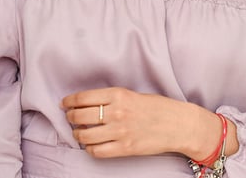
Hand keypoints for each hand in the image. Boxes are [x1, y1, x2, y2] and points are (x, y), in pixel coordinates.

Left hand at [61, 87, 222, 159]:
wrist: (180, 124)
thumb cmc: (159, 107)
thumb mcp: (135, 95)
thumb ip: (113, 99)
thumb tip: (88, 104)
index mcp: (120, 95)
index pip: (83, 98)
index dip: (69, 101)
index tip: (65, 104)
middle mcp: (117, 113)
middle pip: (79, 117)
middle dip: (71, 118)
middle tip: (71, 118)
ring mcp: (120, 132)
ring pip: (84, 136)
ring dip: (78, 135)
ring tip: (81, 133)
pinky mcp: (124, 148)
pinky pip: (96, 151)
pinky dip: (90, 148)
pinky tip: (93, 144)